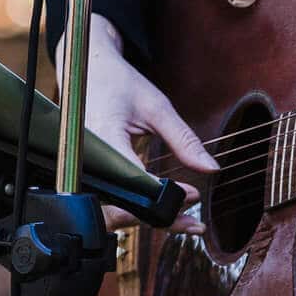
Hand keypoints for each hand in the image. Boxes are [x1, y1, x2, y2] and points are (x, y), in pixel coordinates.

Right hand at [57, 13, 216, 227]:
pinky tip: (159, 210)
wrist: (89, 73)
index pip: (136, 182)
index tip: (194, 196)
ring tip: (183, 221)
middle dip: (157, 218)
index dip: (165, 196)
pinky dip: (134, 210)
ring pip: (111, 211)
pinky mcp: (87, 175)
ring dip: (146, 219)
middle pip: (120, 207)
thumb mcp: (157, 107)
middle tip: (192, 222)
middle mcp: (88, 161)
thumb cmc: (120, 85)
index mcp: (104, 140)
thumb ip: (183, 139)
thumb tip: (211, 169)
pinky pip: (108, 201)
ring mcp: (83, 170)